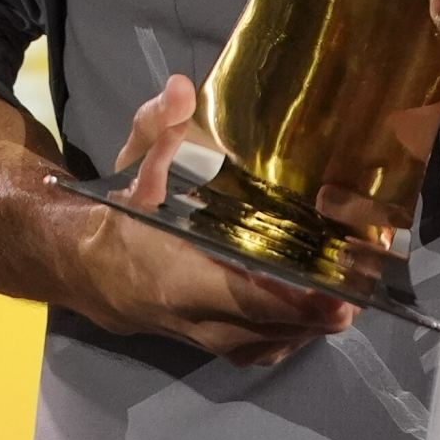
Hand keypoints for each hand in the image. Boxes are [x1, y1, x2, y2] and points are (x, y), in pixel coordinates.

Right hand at [63, 75, 354, 366]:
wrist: (82, 267)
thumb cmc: (116, 215)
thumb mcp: (131, 160)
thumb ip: (158, 127)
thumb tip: (183, 89)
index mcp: (174, 276)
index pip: (241, 297)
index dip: (290, 301)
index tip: (332, 296)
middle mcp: (191, 316)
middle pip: (265, 328)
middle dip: (313, 317)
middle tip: (357, 296)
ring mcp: (201, 336)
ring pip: (264, 344)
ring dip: (307, 329)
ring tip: (346, 303)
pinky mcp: (207, 342)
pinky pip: (255, 350)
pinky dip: (287, 338)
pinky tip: (313, 319)